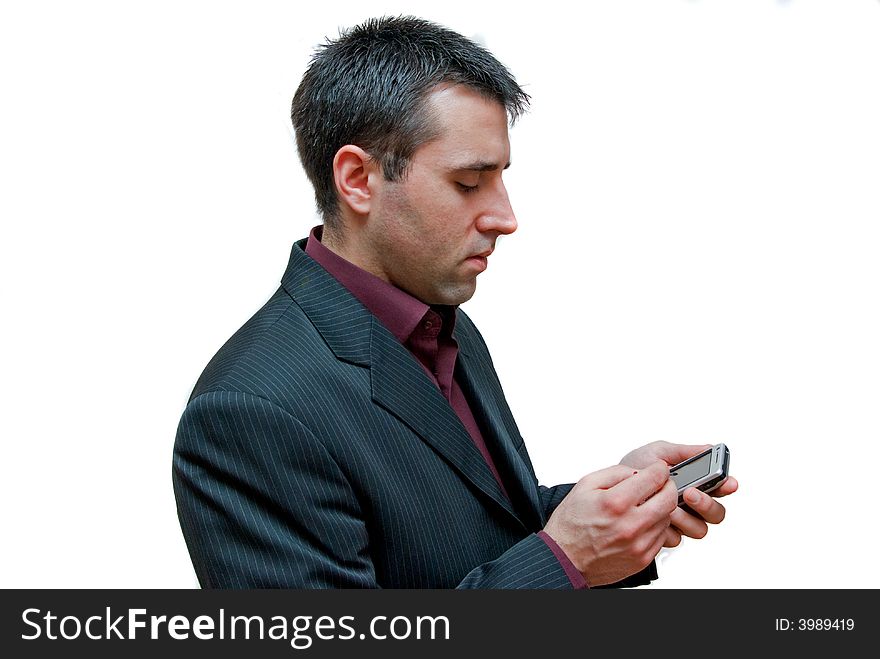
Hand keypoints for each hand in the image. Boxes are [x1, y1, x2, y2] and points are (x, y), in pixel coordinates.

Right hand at [543, 460, 677, 585]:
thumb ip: (615, 473)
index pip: (654, 478)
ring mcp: (638, 544)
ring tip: (643, 506)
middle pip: (668, 498)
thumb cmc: (571, 524)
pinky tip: (639, 523)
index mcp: (615, 502)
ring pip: (667, 518)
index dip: (659, 469)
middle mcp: (630, 524)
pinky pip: (661, 537)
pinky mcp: (642, 559)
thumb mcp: (585, 485)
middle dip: (667, 486)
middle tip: (659, 484)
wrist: (565, 559)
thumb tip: (638, 471)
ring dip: (660, 508)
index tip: (659, 468)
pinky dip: (655, 526)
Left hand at [619, 441, 738, 543]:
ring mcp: (681, 522)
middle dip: (706, 503)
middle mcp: (692, 505)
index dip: (727, 485)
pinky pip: (677, 538)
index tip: (726, 482)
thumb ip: (683, 452)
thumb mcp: (657, 453)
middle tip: (689, 493)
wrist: (610, 488)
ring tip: (666, 505)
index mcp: (694, 483)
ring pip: (699, 529)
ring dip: (683, 516)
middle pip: (716, 513)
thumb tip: (708, 448)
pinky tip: (653, 517)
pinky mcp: (667, 535)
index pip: (720, 487)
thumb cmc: (635, 467)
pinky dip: (666, 527)